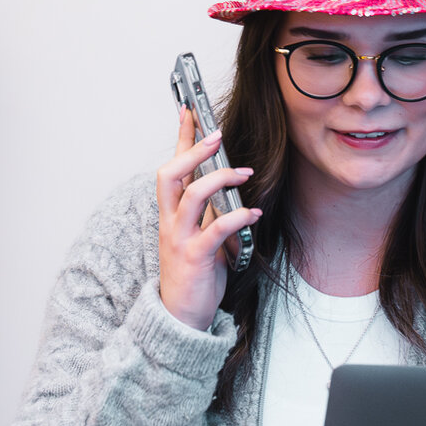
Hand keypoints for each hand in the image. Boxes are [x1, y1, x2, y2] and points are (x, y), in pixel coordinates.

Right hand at [156, 107, 260, 331]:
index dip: (180, 138)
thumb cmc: (195, 271)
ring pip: (191, 197)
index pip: (173, 167)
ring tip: (245, 172)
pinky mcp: (195, 258)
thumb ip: (209, 208)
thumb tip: (229, 180)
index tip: (189, 110)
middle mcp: (170, 222)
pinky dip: (237, 217)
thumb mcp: (200, 232)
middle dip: (192, 151)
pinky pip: (214, 230)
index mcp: (172, 213)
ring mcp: (180, 239)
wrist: (181, 315)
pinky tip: (254, 213)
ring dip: (220, 179)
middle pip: (170, 175)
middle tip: (217, 134)